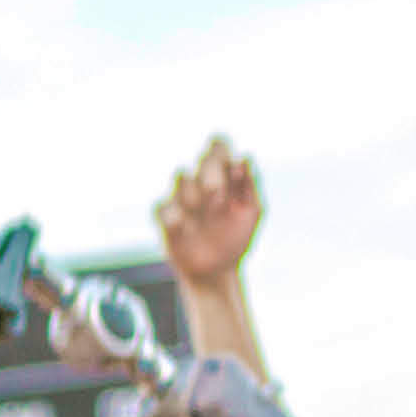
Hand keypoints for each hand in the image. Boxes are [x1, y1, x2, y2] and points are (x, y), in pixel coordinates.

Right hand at [153, 135, 260, 282]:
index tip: (231, 169)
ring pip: (183, 178)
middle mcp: (201, 181)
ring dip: (196, 198)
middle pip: (204, 160)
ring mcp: (182, 197)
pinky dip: (175, 218)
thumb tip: (244, 157)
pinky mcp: (166, 216)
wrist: (217, 270)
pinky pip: (164, 207)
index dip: (221, 151)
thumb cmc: (235, 238)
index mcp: (224, 175)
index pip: (219, 146)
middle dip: (213, 176)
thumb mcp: (251, 213)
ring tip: (206, 221)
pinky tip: (185, 231)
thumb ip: (249, 186)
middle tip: (220, 198)